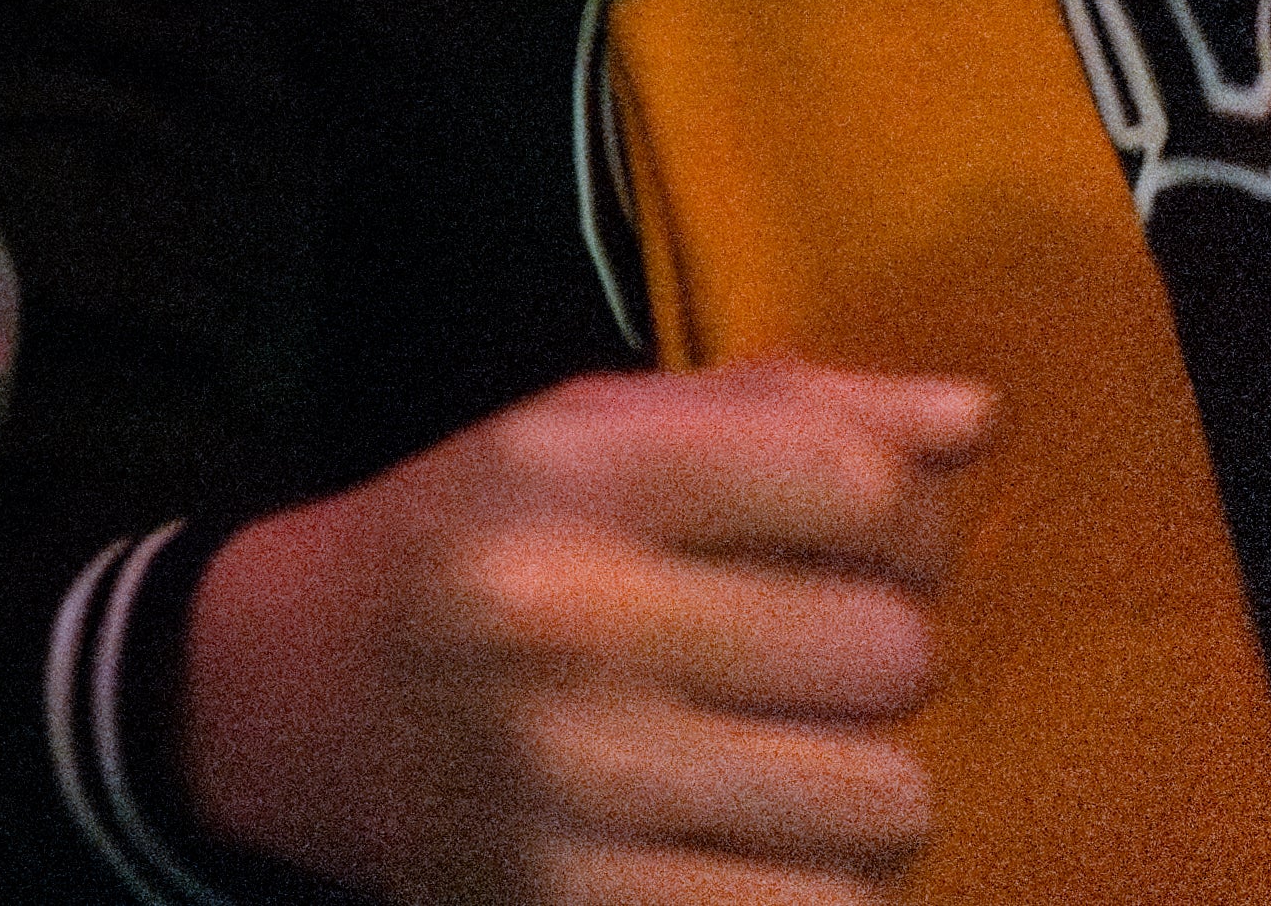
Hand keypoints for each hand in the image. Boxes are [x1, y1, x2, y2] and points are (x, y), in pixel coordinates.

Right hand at [183, 363, 987, 905]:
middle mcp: (556, 620)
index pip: (851, 480)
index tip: (858, 543)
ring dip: (861, 789)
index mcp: (557, 472)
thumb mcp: (586, 435)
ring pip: (886, 804)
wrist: (293, 701)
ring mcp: (570, 785)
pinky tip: (750, 848)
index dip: (902, 518)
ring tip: (781, 764)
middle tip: (804, 665)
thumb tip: (977, 420)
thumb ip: (782, 414)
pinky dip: (817, 890)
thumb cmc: (485, 547)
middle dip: (875, 659)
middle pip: (891, 651)